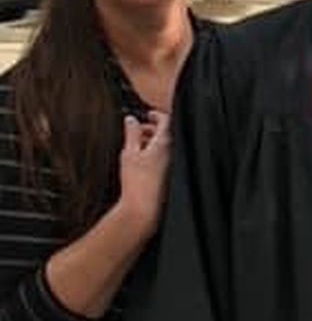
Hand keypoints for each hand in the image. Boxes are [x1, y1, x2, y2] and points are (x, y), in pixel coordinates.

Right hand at [115, 111, 170, 237]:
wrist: (143, 207)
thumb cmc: (137, 182)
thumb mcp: (129, 152)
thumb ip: (132, 133)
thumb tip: (131, 119)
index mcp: (165, 143)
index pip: (166, 120)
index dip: (156, 115)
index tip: (148, 114)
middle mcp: (173, 152)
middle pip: (165, 133)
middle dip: (151, 128)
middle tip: (137, 129)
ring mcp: (172, 163)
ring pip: (164, 145)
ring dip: (151, 140)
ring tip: (135, 144)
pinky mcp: (169, 174)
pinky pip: (164, 157)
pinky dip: (154, 152)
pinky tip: (141, 159)